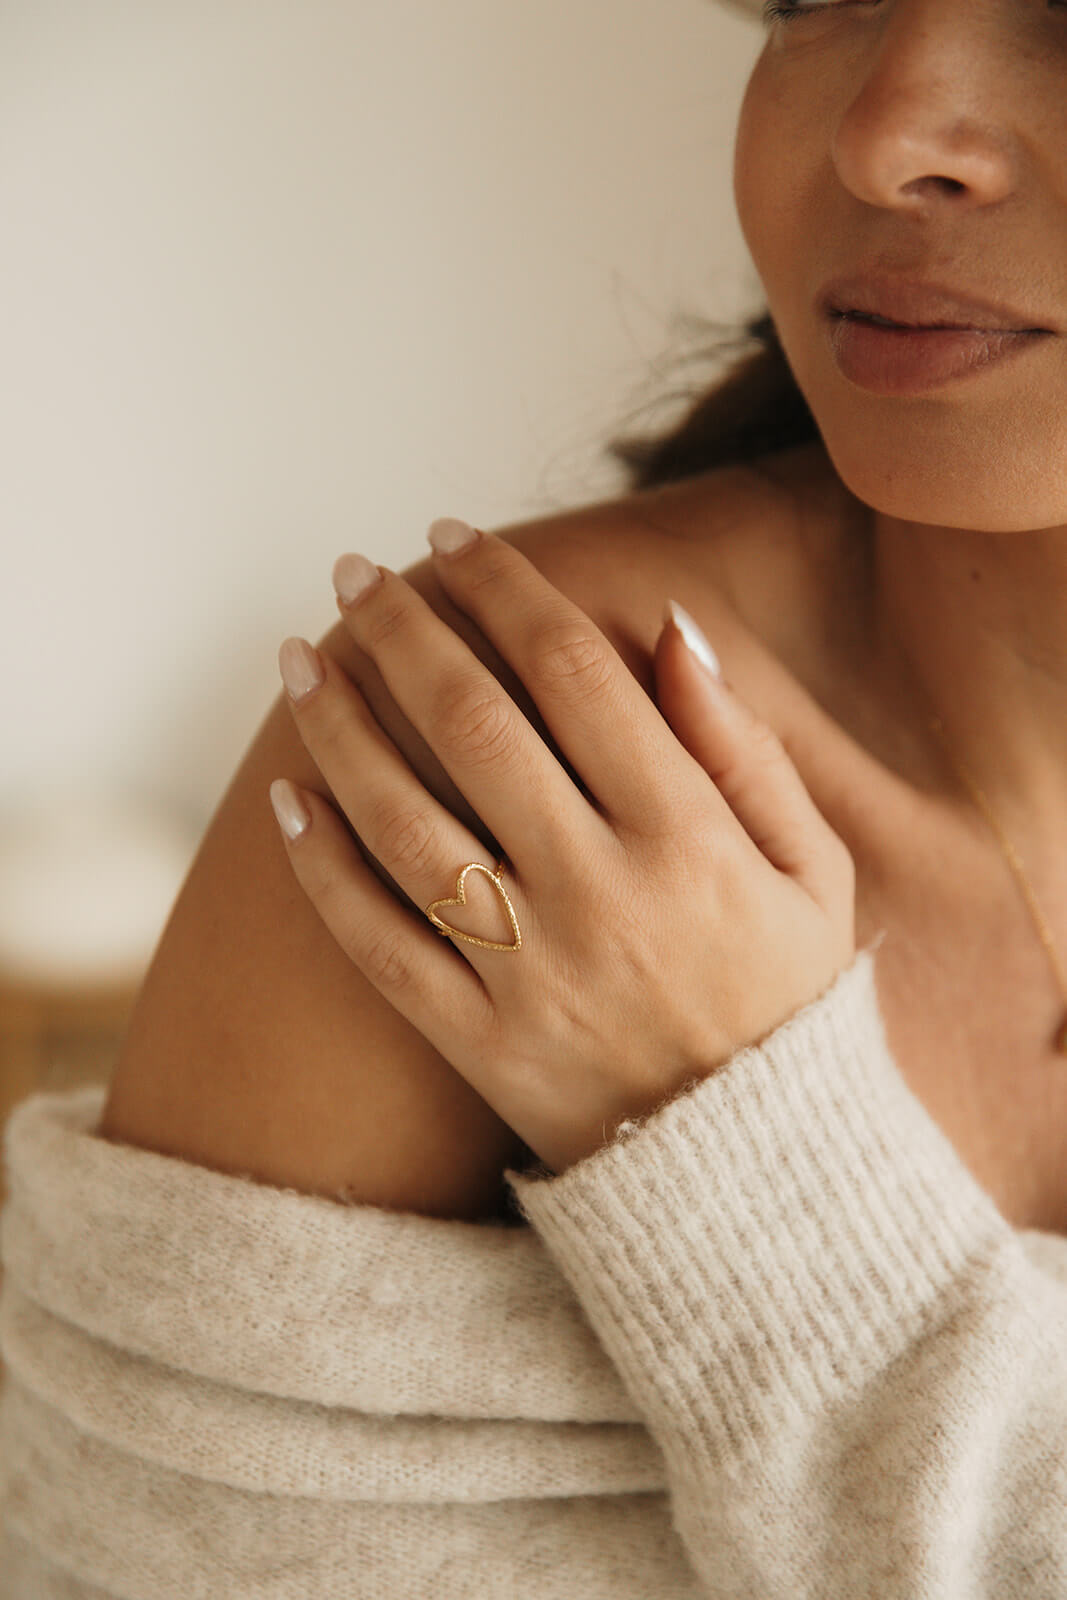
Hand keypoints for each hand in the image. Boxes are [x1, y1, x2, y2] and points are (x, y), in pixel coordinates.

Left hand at [269, 519, 855, 1175]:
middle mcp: (599, 892)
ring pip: (404, 822)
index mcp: (688, 836)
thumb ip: (745, 749)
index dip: (505, 589)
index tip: (455, 539)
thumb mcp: (814, 869)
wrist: (750, 1171)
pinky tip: (288, 798)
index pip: (576, 672)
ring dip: (339, 728)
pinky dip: (323, 867)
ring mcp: (528, 971)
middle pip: (473, 724)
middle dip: (402, 628)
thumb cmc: (785, 998)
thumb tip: (669, 629)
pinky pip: (378, 942)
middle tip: (353, 572)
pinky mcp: (476, 1040)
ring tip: (297, 661)